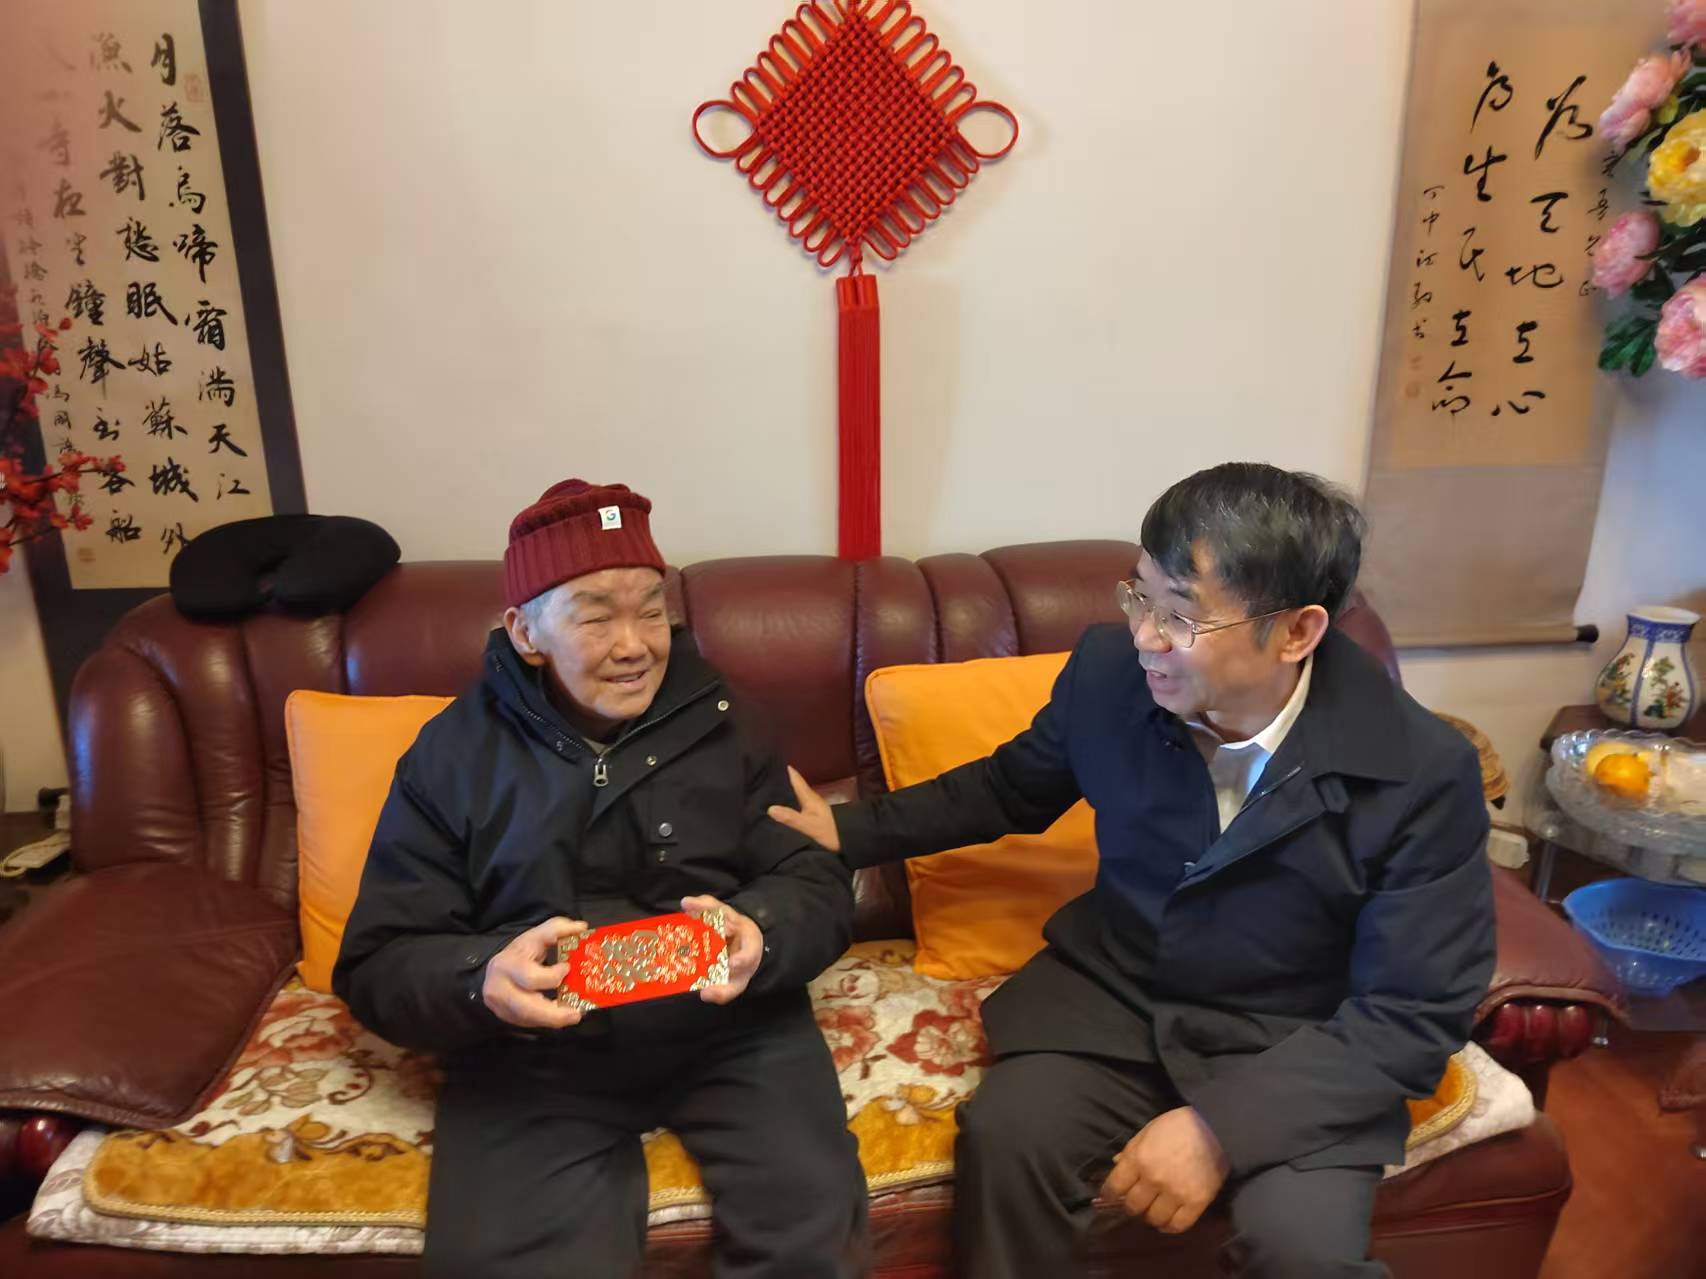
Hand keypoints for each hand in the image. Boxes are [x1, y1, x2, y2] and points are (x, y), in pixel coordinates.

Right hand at [482, 916, 587, 1029]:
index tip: (567, 969)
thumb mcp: (536, 936)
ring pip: (528, 1020)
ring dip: (553, 1020)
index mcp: (507, 965)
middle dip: (553, 1014)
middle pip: (526, 1007)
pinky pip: (528, 1023)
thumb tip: (581, 928)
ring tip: (573, 1016)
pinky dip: (546, 1020)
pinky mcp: (506, 1018)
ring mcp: (500, 1007)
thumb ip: (557, 928)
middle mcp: (499, 989)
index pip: (530, 977)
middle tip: (576, 1014)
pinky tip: (560, 1016)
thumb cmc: (520, 953)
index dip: (551, 977)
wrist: (496, 969)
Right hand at [682, 895, 762, 1003]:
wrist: (748, 950)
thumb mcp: (735, 985)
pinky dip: (700, 904)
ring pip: (722, 912)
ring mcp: (734, 921)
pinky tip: (686, 903)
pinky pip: (713, 907)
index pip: (748, 955)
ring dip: (705, 907)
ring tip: (687, 905)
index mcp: (750, 952)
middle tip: (702, 927)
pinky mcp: (725, 915)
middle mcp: (743, 933)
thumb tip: (704, 994)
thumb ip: (722, 993)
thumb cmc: (740, 969)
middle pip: (734, 926)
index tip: (732, 964)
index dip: (741, 959)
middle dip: (719, 925)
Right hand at [765, 766, 839, 851]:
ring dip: (787, 791)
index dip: (786, 771)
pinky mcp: (815, 815)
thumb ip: (791, 818)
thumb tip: (770, 808)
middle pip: (796, 786)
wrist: (848, 841)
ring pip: (797, 794)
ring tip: (771, 789)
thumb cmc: (829, 832)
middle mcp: (812, 799)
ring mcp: (814, 807)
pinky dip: (791, 801)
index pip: (797, 779)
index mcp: (810, 798)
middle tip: (767, 776)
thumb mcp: (809, 826)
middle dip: (783, 780)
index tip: (773, 762)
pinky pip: (799, 803)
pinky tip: (784, 806)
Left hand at [1100, 1107, 1228, 1234]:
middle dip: (1131, 1205)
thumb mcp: (1146, 1131)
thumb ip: (1131, 1150)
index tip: (1109, 1196)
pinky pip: (1179, 1225)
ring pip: (1154, 1219)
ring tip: (1153, 1210)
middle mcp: (1154, 1179)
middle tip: (1136, 1202)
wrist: (1214, 1126)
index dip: (1109, 1194)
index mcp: (1138, 1159)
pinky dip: (1170, 1227)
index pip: (1115, 1187)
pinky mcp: (1196, 1202)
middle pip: (1133, 1206)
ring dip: (1150, 1216)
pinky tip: (1167, 1222)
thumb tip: (1116, 1165)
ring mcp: (1176, 1192)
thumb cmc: (1176, 1125)